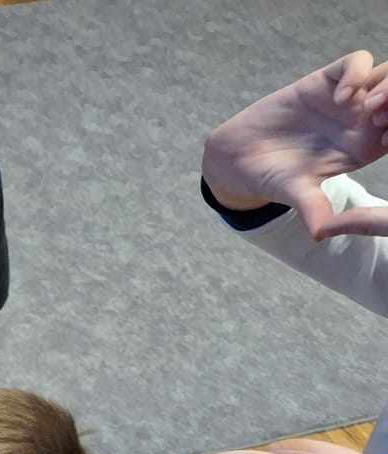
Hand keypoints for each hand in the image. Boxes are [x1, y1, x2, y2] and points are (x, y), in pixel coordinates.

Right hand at [201, 50, 387, 235]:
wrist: (236, 158)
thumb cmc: (270, 179)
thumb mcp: (297, 195)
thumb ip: (314, 209)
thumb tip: (319, 235)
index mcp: (365, 148)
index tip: (383, 141)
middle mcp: (360, 121)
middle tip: (378, 120)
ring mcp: (345, 98)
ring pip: (387, 75)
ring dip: (387, 86)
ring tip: (366, 108)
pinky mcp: (324, 80)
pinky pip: (357, 62)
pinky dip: (357, 73)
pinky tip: (340, 97)